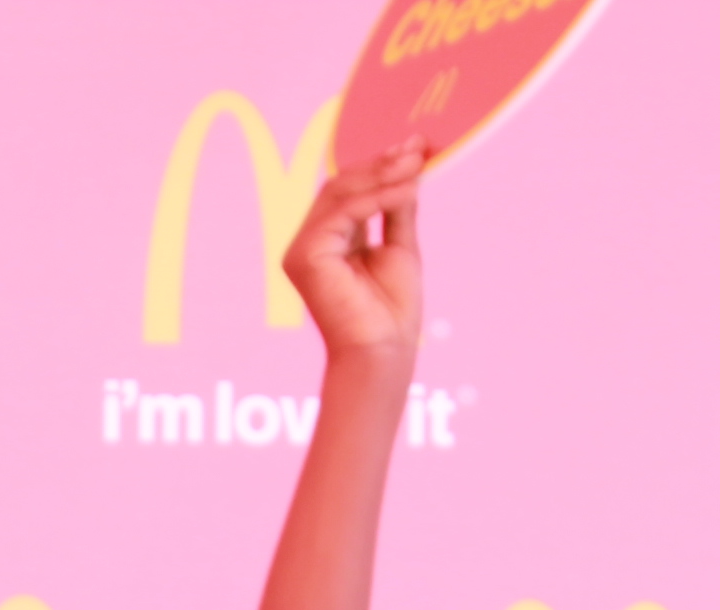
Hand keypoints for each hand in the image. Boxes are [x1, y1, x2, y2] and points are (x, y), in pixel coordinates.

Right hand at [280, 144, 427, 364]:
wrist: (382, 351)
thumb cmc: (390, 311)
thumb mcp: (399, 246)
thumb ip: (397, 208)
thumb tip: (408, 166)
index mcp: (327, 241)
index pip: (348, 191)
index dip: (380, 165)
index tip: (415, 147)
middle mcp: (307, 242)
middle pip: (340, 185)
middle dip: (381, 163)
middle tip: (418, 147)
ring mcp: (301, 250)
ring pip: (339, 193)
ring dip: (382, 174)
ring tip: (418, 164)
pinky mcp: (305, 257)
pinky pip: (343, 213)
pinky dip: (378, 197)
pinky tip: (409, 189)